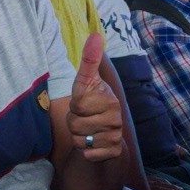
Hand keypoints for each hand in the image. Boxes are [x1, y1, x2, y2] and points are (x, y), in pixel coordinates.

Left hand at [65, 34, 124, 162]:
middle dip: (73, 122)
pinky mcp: (112, 152)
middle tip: (85, 117)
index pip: (77, 103)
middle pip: (74, 123)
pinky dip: (85, 151)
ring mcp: (115, 135)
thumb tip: (95, 35)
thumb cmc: (94, 103)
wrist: (108, 134)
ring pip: (78, 139)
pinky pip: (86, 154)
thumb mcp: (88, 82)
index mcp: (110, 98)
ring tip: (88, 129)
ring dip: (77, 136)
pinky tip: (93, 144)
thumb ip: (89, 60)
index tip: (85, 101)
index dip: (75, 105)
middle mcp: (116, 117)